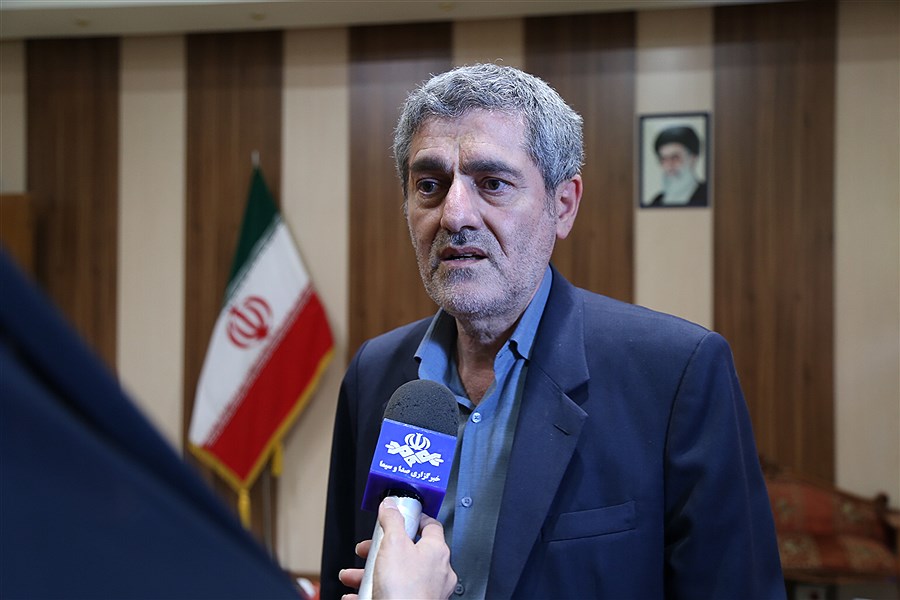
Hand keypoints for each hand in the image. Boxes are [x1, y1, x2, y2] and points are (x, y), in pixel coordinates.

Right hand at [339, 497, 456, 599]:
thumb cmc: (405, 589)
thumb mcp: (393, 544)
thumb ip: (392, 520)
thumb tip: (390, 505)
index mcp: (437, 551)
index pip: (430, 526)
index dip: (414, 519)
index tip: (399, 517)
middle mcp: (438, 571)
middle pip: (407, 552)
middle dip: (380, 550)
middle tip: (367, 550)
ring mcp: (428, 591)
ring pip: (397, 575)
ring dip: (370, 573)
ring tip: (353, 576)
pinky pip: (393, 593)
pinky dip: (373, 592)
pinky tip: (357, 595)